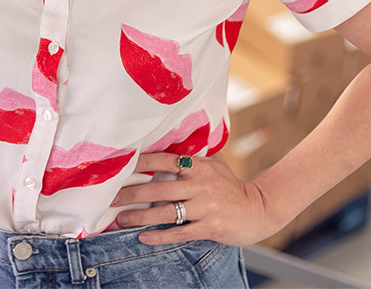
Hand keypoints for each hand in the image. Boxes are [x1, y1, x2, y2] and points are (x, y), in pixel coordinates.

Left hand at [111, 153, 281, 246]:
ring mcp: (205, 206)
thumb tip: (180, 134)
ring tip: (121, 219)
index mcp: (199, 166)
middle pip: (159, 187)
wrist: (259, 210)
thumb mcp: (217, 164)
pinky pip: (179, 232)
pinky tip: (143, 237)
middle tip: (110, 197)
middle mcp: (200, 184)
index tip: (120, 164)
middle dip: (132, 192)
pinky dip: (160, 235)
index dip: (141, 161)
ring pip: (165, 212)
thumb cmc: (233, 186)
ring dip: (140, 216)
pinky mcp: (210, 226)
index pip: (165, 159)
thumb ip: (197, 152)